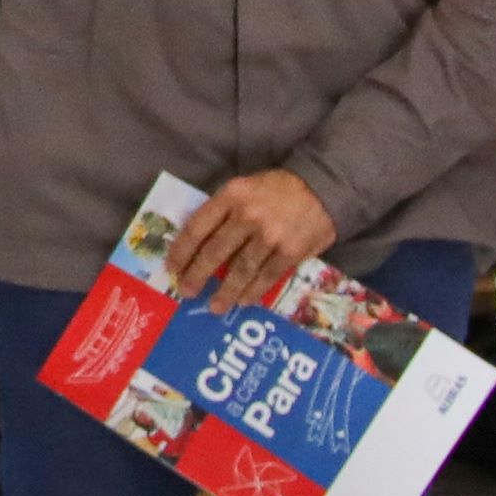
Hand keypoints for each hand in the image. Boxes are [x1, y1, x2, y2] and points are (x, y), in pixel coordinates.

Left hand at [155, 161, 332, 307]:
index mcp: (231, 195)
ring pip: (240, 270)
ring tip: (215, 307)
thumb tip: (198, 246)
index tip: (172, 268)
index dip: (181, 251)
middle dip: (197, 276)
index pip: (197, 227)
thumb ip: (224, 212)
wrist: (323, 189)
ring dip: (225, 292)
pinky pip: (266, 277)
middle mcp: (248, 215)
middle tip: (186, 292)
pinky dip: (252, 292)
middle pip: (214, 252)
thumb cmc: (276, 190)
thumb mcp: (244, 188)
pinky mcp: (290, 252)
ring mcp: (270, 235)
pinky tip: (243, 301)